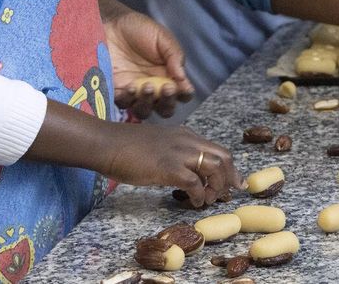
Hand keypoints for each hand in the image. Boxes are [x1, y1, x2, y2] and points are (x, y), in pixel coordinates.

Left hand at [101, 0, 193, 115]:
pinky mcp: (115, 91)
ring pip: (144, 111)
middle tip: (165, 88)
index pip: (182, 93)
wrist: (111, 24)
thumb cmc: (139, 29)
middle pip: (165, 108)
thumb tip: (183, 79)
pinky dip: (128, 100)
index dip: (184, 95)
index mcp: (169, 75)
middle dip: (167, 103)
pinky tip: (129, 88)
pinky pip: (123, 104)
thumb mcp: (162, 37)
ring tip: (146, 86)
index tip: (181, 87)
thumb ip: (175, 56)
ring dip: (148, 104)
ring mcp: (134, 92)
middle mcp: (154, 87)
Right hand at [103, 123, 237, 205]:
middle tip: (227, 194)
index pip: (217, 149)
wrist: (105, 143)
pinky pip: (195, 183)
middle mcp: (187, 141)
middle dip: (230, 177)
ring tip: (208, 199)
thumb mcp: (157, 145)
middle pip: (223, 157)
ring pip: (214, 167)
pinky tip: (194, 202)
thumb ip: (174, 153)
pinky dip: (199, 195)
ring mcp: (178, 153)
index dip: (228, 167)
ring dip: (216, 187)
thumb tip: (184, 172)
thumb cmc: (124, 146)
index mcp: (185, 135)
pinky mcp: (168, 168)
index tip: (232, 182)